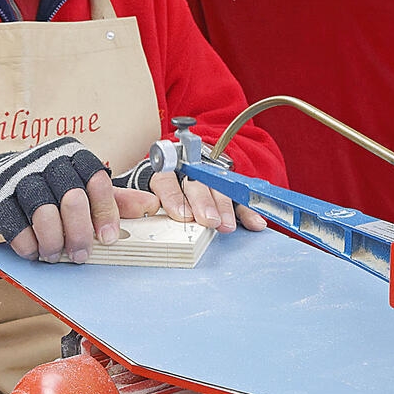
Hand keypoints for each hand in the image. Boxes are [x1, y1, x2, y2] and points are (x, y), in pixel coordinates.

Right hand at [0, 138, 119, 263]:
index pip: (97, 179)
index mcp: (74, 154)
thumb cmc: (50, 186)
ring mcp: (20, 176)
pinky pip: (14, 224)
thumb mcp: (82, 185)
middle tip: (81, 255)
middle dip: (79, 234)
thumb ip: (114, 198)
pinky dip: (27, 244)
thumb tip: (151, 205)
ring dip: (53, 242)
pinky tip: (34, 251)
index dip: (105, 212)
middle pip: (72, 197)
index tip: (108, 239)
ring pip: (43, 212)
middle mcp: (47, 160)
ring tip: (56, 255)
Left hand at [146, 170, 267, 232]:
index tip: (181, 215)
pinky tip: (255, 223)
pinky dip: (247, 211)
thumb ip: (150, 207)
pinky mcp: (227, 185)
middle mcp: (188, 170)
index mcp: (164, 171)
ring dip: (225, 207)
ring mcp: (210, 176)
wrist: (182, 167)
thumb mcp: (149, 195)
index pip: (167, 180)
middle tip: (209, 220)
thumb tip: (139, 225)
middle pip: (196, 183)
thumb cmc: (163, 192)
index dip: (174, 197)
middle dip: (204, 203)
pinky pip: (238, 197)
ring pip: (218, 188)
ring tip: (227, 225)